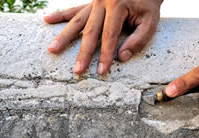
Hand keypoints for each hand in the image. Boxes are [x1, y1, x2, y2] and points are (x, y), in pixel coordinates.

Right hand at [44, 0, 162, 75]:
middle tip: (76, 70)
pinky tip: (48, 19)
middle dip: (83, 53)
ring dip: (64, 36)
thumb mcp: (150, 21)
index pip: (109, 36)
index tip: (101, 71)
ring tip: (52, 49)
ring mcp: (94, 1)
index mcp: (117, 5)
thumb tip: (121, 57)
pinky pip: (75, 10)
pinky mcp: (91, 2)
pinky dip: (62, 15)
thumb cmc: (148, 4)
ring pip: (77, 21)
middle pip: (89, 31)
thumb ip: (138, 39)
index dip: (105, 55)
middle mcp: (102, 2)